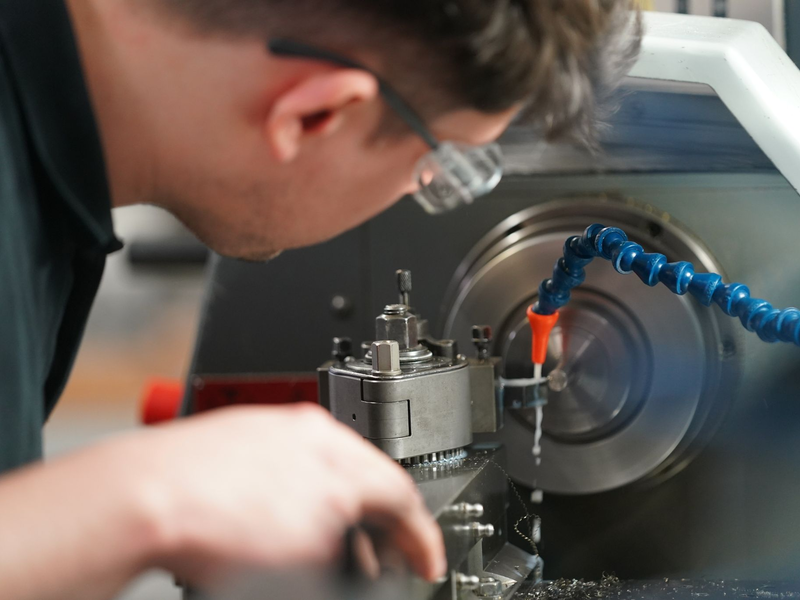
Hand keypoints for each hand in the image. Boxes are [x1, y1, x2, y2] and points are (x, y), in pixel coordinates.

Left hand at [134, 403, 445, 586]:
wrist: (142, 500)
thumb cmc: (212, 526)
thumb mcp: (309, 560)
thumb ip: (356, 555)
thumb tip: (367, 562)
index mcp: (340, 457)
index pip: (404, 497)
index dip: (422, 539)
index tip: (427, 562)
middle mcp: (311, 433)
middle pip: (368, 479)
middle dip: (380, 527)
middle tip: (382, 562)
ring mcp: (274, 428)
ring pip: (328, 471)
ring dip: (338, 513)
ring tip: (327, 552)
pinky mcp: (241, 434)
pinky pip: (289, 464)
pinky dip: (300, 497)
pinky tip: (280, 526)